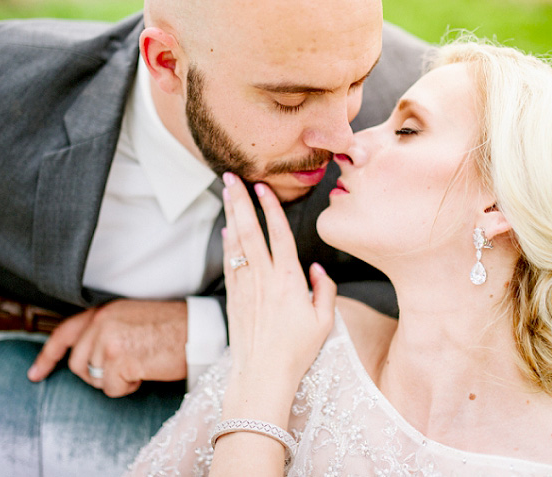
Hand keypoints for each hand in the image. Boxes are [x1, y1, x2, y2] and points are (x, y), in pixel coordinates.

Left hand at [27, 300, 187, 396]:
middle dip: (97, 375)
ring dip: (115, 380)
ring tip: (139, 365)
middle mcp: (101, 322)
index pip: (64, 333)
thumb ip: (104, 331)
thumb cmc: (171, 327)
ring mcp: (108, 340)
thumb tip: (85, 360)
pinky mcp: (119, 358)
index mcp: (103, 311)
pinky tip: (144, 372)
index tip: (35, 375)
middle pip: (78, 365)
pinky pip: (112, 389)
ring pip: (94, 379)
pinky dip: (128, 388)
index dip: (47, 356)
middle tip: (124, 369)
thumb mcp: (130, 319)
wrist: (197, 329)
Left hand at [221, 173, 335, 402]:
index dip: (271, 207)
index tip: (263, 187)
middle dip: (240, 200)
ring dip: (231, 214)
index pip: (279, 234)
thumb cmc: (296, 351)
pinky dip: (228, 242)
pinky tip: (226, 229)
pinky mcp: (234, 297)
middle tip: (232, 177)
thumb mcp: (324, 322)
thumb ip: (325, 290)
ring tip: (226, 192)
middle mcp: (264, 278)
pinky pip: (230, 262)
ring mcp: (246, 286)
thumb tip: (318, 268)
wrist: (262, 374)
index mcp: (288, 280)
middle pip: (250, 229)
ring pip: (236, 242)